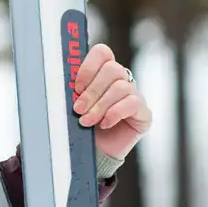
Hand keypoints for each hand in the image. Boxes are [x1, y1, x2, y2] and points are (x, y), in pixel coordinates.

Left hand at [71, 43, 151, 158]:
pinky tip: (105, 124)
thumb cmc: (84, 126)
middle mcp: (122, 80)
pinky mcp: (144, 113)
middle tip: (78, 109)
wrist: (97, 153)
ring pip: (121, 87)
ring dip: (100, 106)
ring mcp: (135, 96)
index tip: (76, 87)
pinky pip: (133, 103)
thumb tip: (63, 85)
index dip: (89, 66)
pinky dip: (115, 113)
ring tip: (86, 121)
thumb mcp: (74, 106)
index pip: (102, 53)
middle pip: (112, 69)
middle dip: (92, 90)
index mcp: (103, 73)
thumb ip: (73, 92)